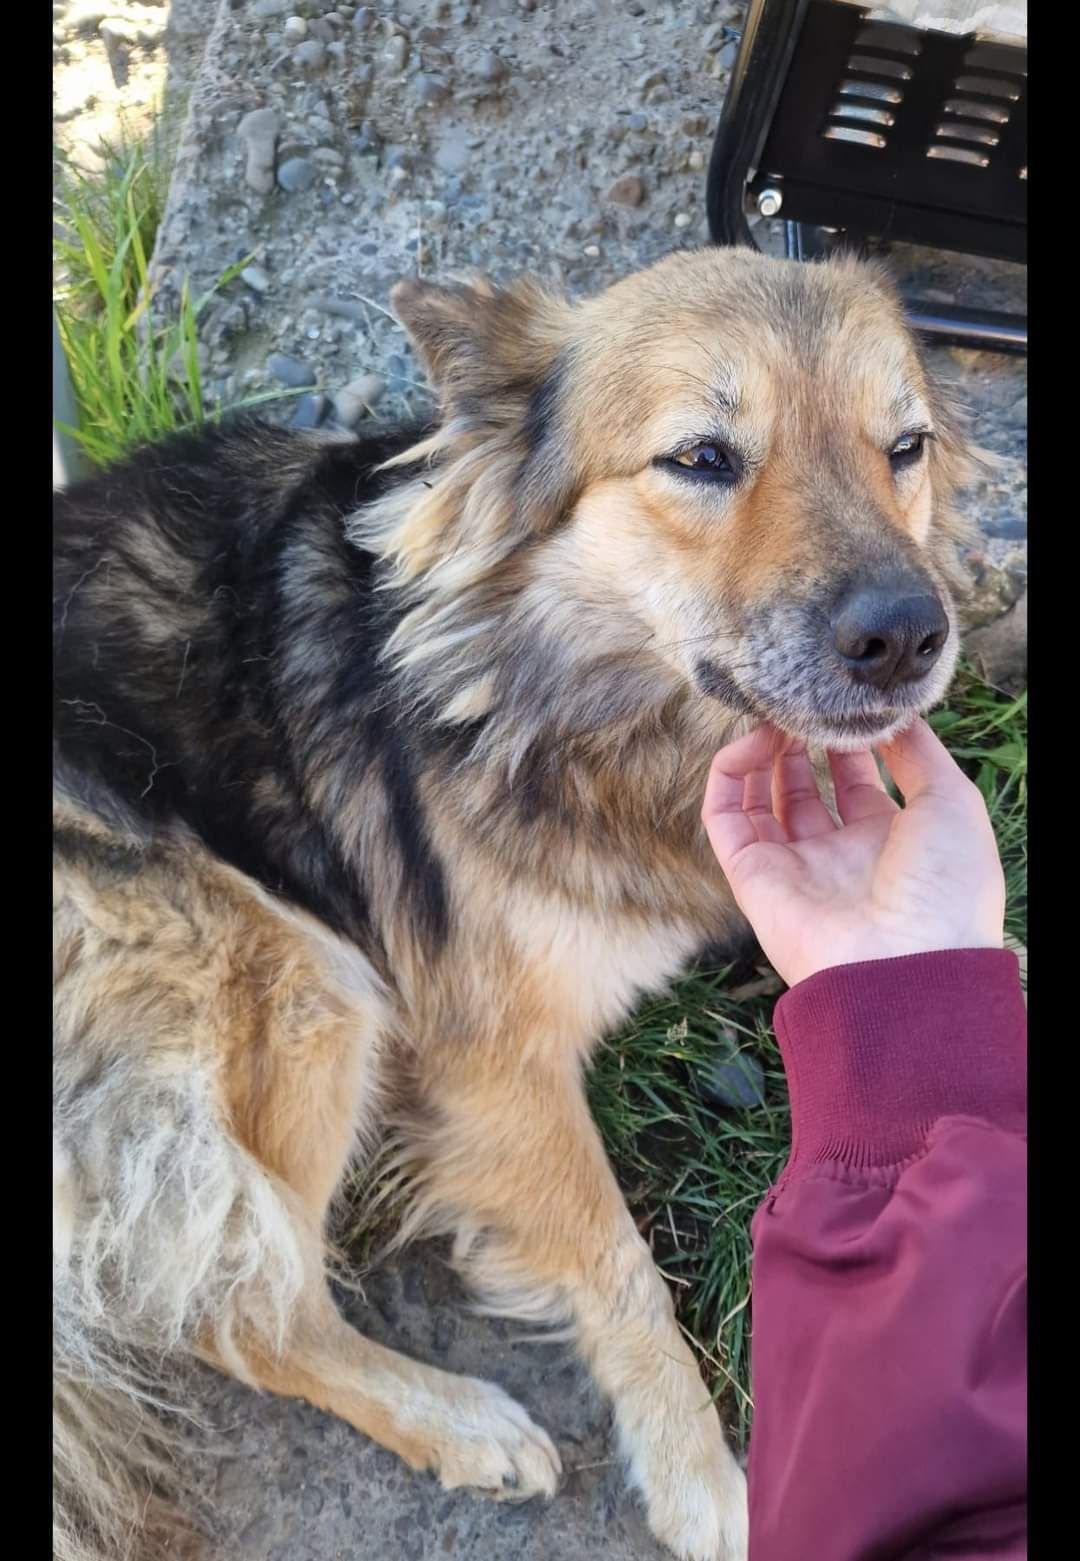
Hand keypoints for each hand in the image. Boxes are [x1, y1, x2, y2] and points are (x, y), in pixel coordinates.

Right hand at [701, 718, 1005, 988]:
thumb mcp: (952, 803)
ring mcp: (793, 867)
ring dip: (762, 754)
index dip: (845, 742)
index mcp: (890, 843)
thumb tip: (892, 717)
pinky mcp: (751, 877)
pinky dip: (728, 777)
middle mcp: (838, 856)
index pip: (856, 781)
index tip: (839, 705)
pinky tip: (748, 744)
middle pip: (804, 788)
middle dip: (799, 744)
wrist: (908, 966)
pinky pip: (725, 820)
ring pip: (760, 800)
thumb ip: (920, 754)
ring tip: (774, 716)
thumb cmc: (944, 889)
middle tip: (798, 704)